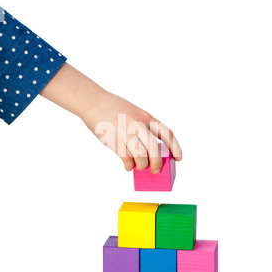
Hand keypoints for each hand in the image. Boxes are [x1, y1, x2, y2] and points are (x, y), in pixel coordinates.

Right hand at [41, 63, 181, 172]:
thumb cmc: (114, 109)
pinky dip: (128, 165)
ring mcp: (125, 132)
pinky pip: (125, 158)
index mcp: (146, 117)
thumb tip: (149, 154)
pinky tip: (128, 165)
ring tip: (140, 167)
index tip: (178, 158)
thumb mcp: (134, 113)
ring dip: (142, 166)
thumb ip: (143, 129)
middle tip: (156, 170)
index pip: (167, 133)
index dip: (175, 147)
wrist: (93, 102)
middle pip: (155, 149)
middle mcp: (138, 124)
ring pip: (140, 156)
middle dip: (157, 164)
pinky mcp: (113, 140)